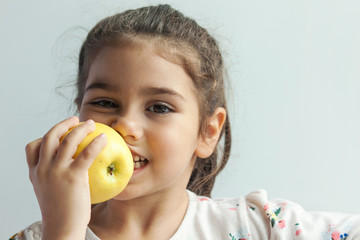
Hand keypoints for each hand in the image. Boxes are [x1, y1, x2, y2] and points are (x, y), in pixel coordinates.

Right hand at [25, 116, 106, 238]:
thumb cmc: (60, 213)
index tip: (59, 131)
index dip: (45, 136)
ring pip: (68, 140)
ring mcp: (56, 172)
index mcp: (35, 173)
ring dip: (81, 128)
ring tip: (92, 124)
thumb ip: (54, 177)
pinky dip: (96, 142)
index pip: (32, 147)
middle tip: (76, 120)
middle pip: (50, 137)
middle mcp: (42, 169)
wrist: (62, 229)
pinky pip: (87, 153)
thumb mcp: (50, 192)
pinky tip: (104, 138)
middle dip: (63, 124)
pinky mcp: (73, 176)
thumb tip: (71, 166)